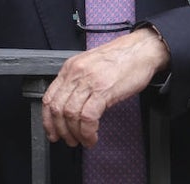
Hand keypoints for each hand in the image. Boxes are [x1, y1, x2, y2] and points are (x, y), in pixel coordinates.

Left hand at [41, 27, 169, 146]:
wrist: (141, 50)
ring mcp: (88, 81)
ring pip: (70, 114)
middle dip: (61, 130)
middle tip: (70, 140)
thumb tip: (71, 106)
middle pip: (57, 108)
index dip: (48, 119)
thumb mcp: (91, 67)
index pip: (49, 97)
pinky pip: (88, 117)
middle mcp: (75, 73)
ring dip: (76, 133)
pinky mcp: (103, 90)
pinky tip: (93, 136)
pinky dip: (88, 131)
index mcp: (70, 68)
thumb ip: (79, 82)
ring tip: (84, 140)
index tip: (52, 132)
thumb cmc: (121, 59)